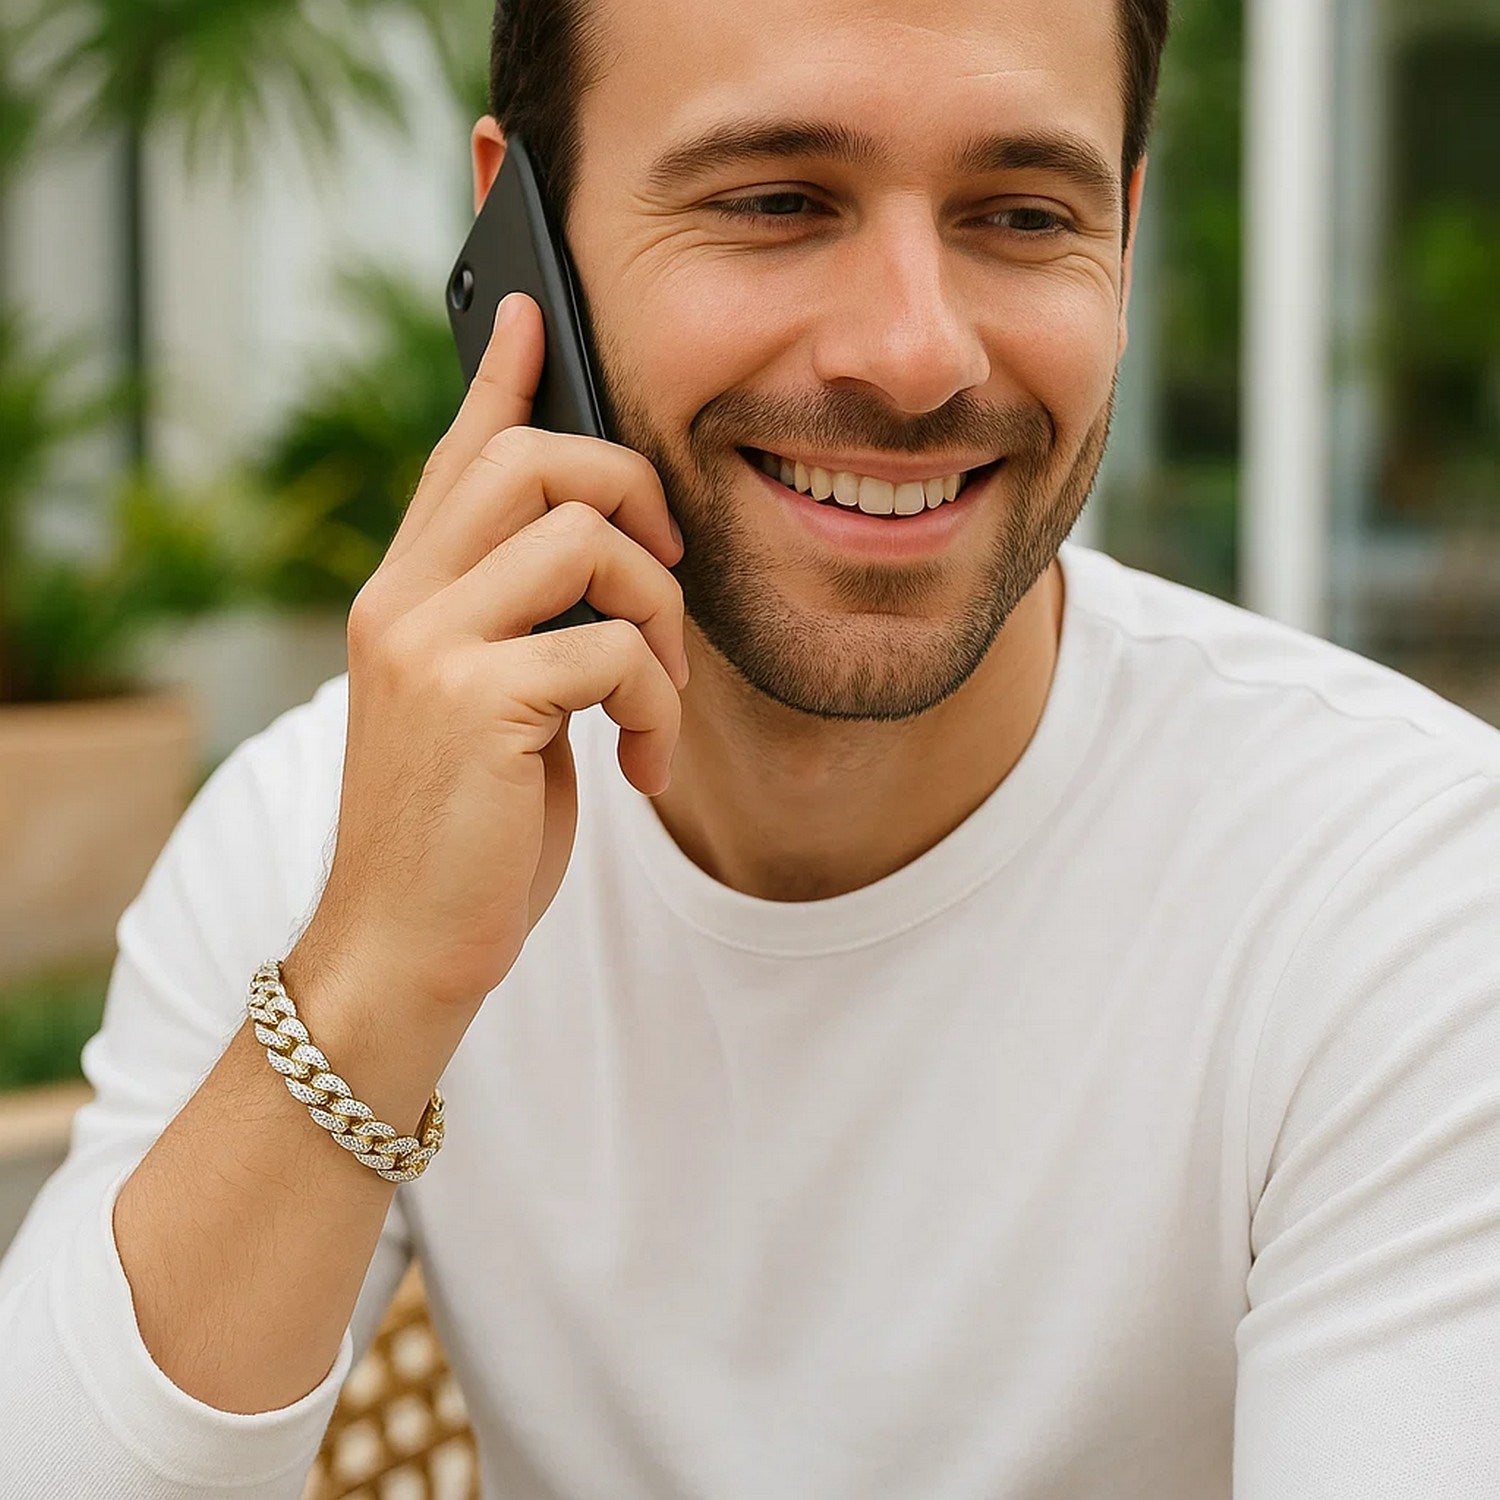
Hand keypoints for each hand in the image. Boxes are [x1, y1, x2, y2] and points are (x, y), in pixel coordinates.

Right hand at [292, 292, 687, 1017]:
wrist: (402, 947)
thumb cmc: (463, 834)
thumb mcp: (490, 712)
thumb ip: (522, 628)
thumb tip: (605, 561)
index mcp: (404, 597)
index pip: (458, 457)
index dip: (503, 382)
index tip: (532, 316)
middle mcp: (402, 601)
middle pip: (535, 461)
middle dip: (633, 495)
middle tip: (667, 570)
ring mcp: (430, 646)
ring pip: (586, 539)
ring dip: (660, 616)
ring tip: (656, 701)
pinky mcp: (476, 703)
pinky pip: (614, 649)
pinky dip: (657, 706)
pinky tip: (642, 767)